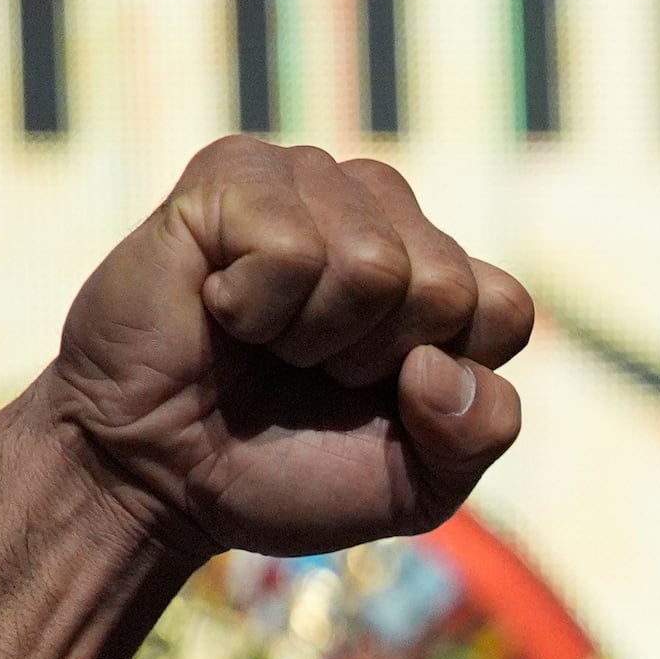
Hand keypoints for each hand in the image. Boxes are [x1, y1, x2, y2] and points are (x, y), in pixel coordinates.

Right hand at [32, 138, 533, 555]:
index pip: (504, 309)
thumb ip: (477, 435)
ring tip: (264, 339)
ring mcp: (309, 182)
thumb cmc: (283, 470)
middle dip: (373, 361)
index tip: (373, 398)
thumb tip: (441, 363)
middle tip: (305, 370)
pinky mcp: (233, 173)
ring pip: (376, 264)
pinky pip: (291, 245)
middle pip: (447, 286)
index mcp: (436, 273)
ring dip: (313, 336)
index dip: (443, 379)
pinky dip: (253, 306)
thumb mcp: (418, 485)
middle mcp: (382, 213)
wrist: (155, 480)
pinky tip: (219, 307)